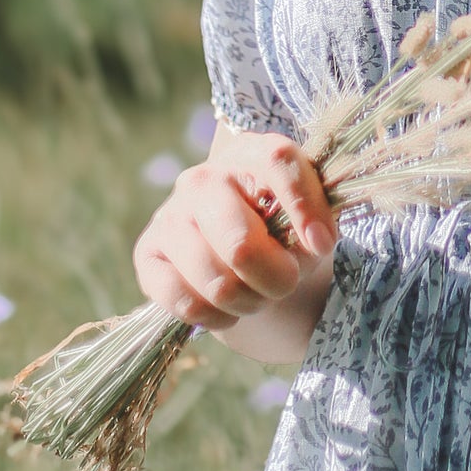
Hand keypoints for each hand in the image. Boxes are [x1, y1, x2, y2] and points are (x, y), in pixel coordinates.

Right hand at [132, 122, 336, 333]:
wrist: (236, 253)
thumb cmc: (280, 229)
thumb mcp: (309, 219)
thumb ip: (317, 223)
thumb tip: (315, 241)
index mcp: (249, 153)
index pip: (277, 161)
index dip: (305, 206)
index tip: (323, 244)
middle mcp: (203, 178)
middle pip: (241, 245)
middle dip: (275, 279)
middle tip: (286, 284)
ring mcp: (169, 215)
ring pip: (216, 282)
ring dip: (249, 303)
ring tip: (257, 297)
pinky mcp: (147, 254)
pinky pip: (185, 302)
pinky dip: (216, 317)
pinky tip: (227, 309)